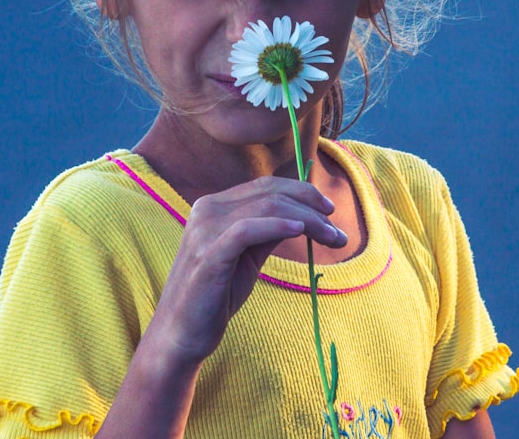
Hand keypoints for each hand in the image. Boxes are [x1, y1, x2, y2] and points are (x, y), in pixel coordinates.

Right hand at [146, 175, 346, 364]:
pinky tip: (300, 231)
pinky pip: (248, 229)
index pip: (265, 186)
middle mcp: (207, 210)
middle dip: (311, 206)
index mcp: (214, 206)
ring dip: (307, 220)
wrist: (182, 332)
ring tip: (332, 237)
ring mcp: (205, 230)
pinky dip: (278, 226)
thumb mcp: (247, 256)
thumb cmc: (216, 294)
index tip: (329, 210)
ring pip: (266, 207)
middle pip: (269, 192)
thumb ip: (269, 231)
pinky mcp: (209, 254)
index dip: (301, 192)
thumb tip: (304, 216)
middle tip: (337, 230)